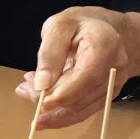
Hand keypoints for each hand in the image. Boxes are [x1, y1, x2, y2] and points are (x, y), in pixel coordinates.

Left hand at [14, 7, 139, 128]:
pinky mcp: (108, 95)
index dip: (65, 93)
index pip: (87, 75)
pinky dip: (62, 115)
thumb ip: (50, 53)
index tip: (42, 103)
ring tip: (29, 93)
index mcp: (105, 44)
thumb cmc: (81, 23)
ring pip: (82, 108)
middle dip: (51, 99)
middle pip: (82, 94)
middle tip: (24, 90)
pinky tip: (45, 111)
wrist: (108, 29)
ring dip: (53, 108)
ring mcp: (114, 84)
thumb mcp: (59, 26)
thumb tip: (41, 84)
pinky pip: (85, 111)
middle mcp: (115, 68)